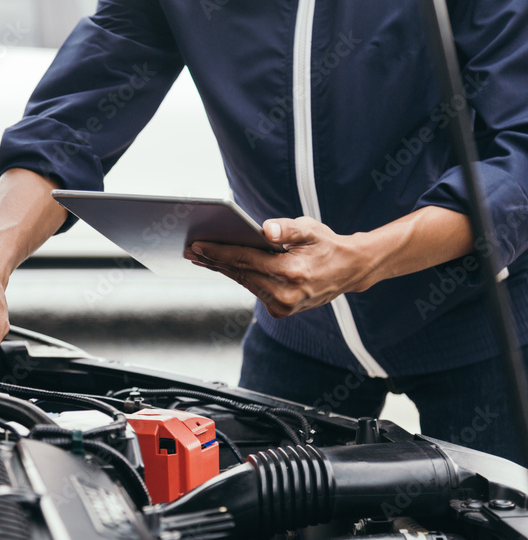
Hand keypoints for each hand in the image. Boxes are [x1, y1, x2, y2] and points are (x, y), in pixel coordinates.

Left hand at [185, 217, 375, 317]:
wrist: (348, 271)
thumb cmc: (327, 246)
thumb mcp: (310, 230)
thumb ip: (287, 229)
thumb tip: (265, 230)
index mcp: (291, 273)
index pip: (245, 260)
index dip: (219, 252)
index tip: (197, 245)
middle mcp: (285, 294)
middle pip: (240, 273)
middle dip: (213, 260)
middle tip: (190, 249)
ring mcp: (282, 306)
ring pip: (244, 281)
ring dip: (222, 268)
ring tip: (200, 255)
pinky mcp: (280, 311)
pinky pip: (253, 288)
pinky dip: (238, 275)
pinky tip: (222, 265)